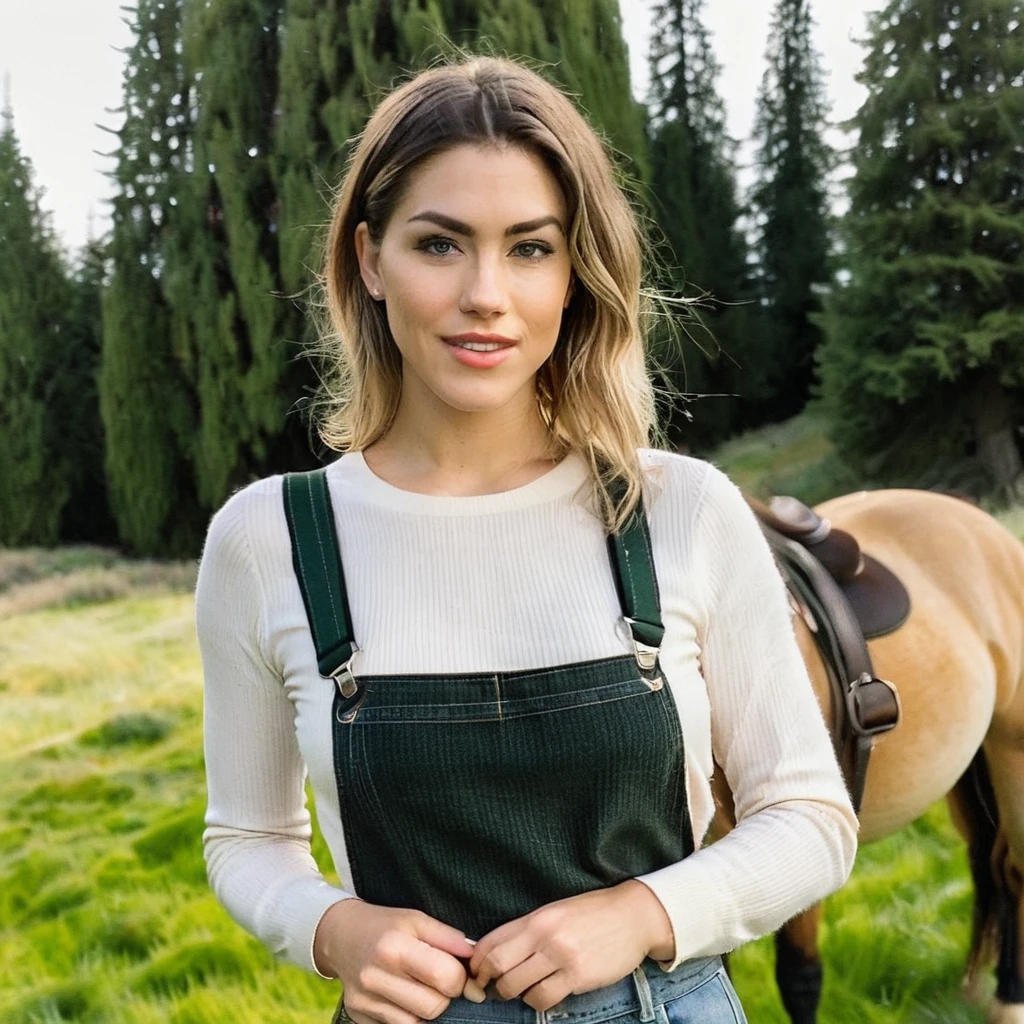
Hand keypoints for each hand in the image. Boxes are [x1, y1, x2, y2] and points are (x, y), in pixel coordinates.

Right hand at [314, 900, 474, 1023]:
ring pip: (418, 1023)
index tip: (457, 969)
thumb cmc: (385, 926)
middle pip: (434, 1007)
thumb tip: (474, 956)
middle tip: (439, 980)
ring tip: (421, 987)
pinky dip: (408, 1016)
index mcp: (394, 947)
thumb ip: (447, 937)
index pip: (446, 978)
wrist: (341, 936)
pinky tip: (403, 997)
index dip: (460, 976)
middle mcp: (376, 977)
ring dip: (427, 1009)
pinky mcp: (358, 1017)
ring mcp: (365, 1002)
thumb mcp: (416, 919)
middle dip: (445, 995)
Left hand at [468, 881, 674, 1010]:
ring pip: (518, 986)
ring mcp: (562, 956)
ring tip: (519, 990)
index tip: (475, 971)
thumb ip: (528, 928)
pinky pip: (544, 998)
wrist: (633, 916)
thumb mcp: (557, 910)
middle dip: (488, 981)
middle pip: (498, 965)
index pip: (492, 940)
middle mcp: (545, 935)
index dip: (477, 961)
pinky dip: (536, 1001)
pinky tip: (542, 994)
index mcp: (537, 917)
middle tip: (490, 987)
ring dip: (512, 994)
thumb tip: (498, 950)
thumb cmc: (593, 913)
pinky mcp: (578, 976)